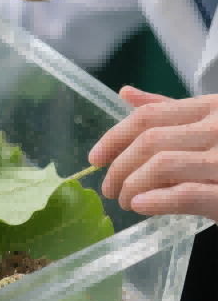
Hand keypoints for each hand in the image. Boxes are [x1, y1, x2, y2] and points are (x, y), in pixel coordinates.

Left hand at [88, 86, 217, 221]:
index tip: (95, 159)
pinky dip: (155, 200)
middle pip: (148, 141)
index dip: (114, 137)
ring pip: (160, 165)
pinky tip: (141, 206)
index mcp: (212, 107)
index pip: (148, 116)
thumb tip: (126, 93)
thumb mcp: (212, 124)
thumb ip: (172, 111)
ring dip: (132, 186)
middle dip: (118, 167)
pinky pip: (184, 193)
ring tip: (125, 201)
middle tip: (109, 188)